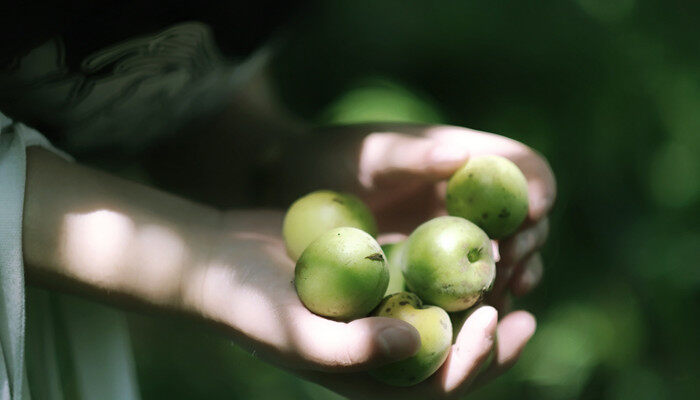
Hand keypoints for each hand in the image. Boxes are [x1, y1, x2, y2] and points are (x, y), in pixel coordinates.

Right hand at [182, 210, 535, 398]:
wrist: (220, 260)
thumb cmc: (248, 300)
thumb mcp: (291, 327)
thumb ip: (347, 349)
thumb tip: (413, 346)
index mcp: (366, 380)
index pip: (436, 388)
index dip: (474, 363)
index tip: (494, 319)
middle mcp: (379, 355)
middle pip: (453, 361)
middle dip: (492, 344)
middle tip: (526, 312)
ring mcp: (380, 317)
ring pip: (446, 320)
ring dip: (481, 305)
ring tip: (515, 278)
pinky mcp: (377, 283)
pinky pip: (427, 283)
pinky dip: (452, 273)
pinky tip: (475, 245)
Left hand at [282, 123, 555, 310]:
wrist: (295, 186)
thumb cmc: (332, 159)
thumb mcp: (369, 154)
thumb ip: (411, 155)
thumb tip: (461, 155)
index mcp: (465, 157)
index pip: (523, 167)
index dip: (537, 189)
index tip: (530, 214)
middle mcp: (470, 195)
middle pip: (524, 219)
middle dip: (528, 243)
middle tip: (512, 269)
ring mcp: (456, 231)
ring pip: (505, 254)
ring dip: (512, 275)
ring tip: (499, 294)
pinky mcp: (436, 263)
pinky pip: (471, 281)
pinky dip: (480, 295)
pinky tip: (474, 313)